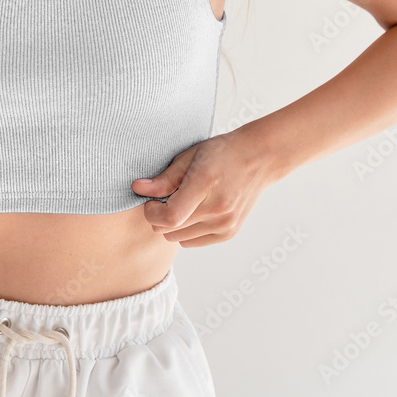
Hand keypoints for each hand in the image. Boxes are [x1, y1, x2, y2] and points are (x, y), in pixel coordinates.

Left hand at [131, 127, 276, 246]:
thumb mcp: (190, 156)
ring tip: (183, 203)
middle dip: (159, 216)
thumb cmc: (222, 153)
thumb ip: (164, 178)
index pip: (170, 217)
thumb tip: (138, 189)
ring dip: (172, 225)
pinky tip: (193, 211)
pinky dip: (185, 231)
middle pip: (169, 230)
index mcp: (206, 184)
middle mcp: (218, 210)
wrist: (258, 159)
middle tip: (166, 198)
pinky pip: (191, 242)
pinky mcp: (228, 233)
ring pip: (177, 239)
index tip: (151, 201)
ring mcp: (225, 225)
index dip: (151, 212)